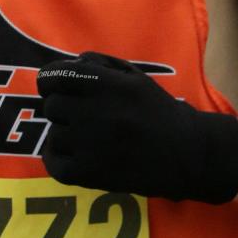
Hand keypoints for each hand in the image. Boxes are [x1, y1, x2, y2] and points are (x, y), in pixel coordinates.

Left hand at [36, 52, 237, 203]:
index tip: (53, 87)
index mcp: (108, 85)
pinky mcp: (92, 174)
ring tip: (84, 137)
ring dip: (64, 134)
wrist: (188, 154)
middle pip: (52, 106)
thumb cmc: (159, 112)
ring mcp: (93, 145)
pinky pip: (55, 164)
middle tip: (77, 116)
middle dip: (61, 109)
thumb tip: (70, 63)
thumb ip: (102, 65)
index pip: (56, 76)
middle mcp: (98, 112)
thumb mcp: (136, 78)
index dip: (49, 81)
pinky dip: (56, 158)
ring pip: (54, 134)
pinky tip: (67, 154)